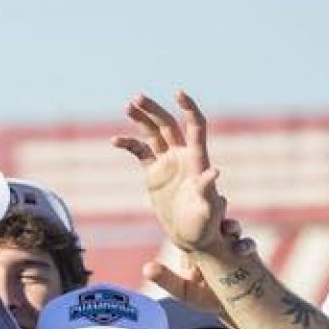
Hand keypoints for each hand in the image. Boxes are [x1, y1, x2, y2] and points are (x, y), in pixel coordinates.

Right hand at [114, 92, 229, 256]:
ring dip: (141, 118)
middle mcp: (183, 156)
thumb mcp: (208, 208)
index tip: (177, 92)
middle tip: (136, 97)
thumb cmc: (205, 224)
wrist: (191, 235)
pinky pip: (140, 152)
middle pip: (168, 124)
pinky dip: (128, 144)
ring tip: (127, 105)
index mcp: (197, 159)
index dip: (188, 108)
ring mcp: (167, 162)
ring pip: (153, 133)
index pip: (196, 126)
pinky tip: (114, 141)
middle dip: (154, 109)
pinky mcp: (154, 172)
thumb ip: (208, 190)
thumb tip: (214, 172)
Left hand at [142, 219, 254, 313]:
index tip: (188, 219)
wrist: (231, 306)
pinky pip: (247, 244)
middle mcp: (211, 241)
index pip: (189, 229)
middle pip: (211, 222)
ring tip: (229, 229)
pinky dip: (246, 244)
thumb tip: (146, 269)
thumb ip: (167, 280)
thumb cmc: (202, 297)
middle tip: (211, 212)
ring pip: (230, 228)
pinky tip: (242, 251)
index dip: (189, 223)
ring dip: (230, 225)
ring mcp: (229, 245)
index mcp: (192, 246)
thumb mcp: (183, 291)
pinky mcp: (246, 253)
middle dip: (213, 215)